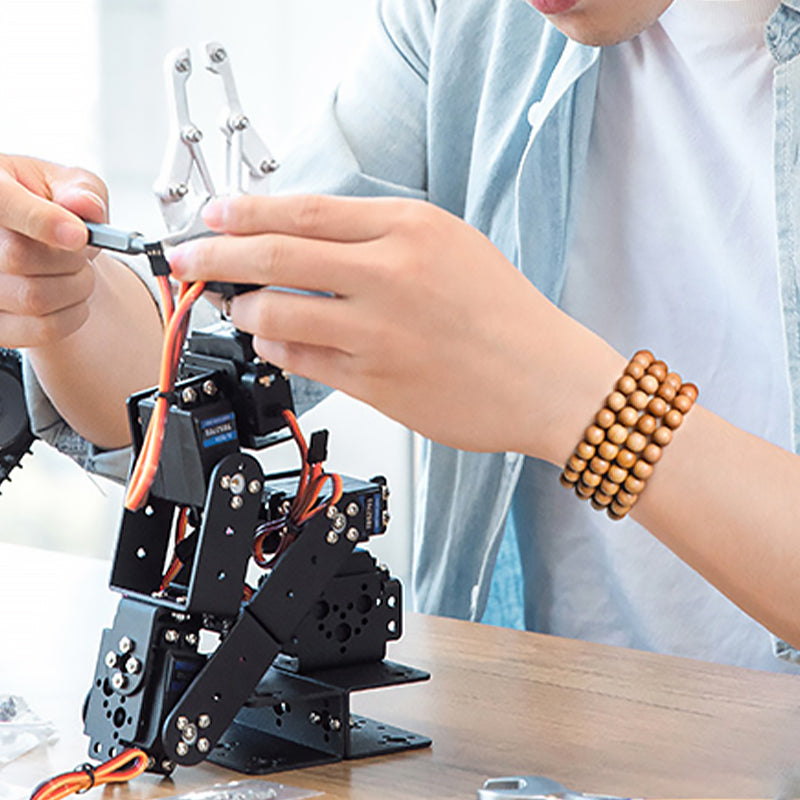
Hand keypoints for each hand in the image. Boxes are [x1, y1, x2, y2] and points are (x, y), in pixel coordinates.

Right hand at [0, 155, 107, 347]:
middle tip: (81, 252)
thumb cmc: (51, 206)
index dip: (43, 221)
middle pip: (20, 257)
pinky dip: (73, 316)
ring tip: (77, 272)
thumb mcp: (67, 184)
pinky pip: (41, 330)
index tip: (79, 235)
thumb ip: (82, 188)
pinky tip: (71, 298)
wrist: (44, 242)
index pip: (7, 206)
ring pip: (33, 298)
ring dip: (77, 288)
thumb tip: (85, 206)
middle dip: (70, 258)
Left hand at [169, 194, 621, 457]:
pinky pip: (302, 361)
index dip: (246, 212)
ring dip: (244, 310)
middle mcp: (390, 276)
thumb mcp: (451, 246)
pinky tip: (276, 343)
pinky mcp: (375, 384)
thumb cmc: (505, 313)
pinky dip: (276, 348)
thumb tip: (303, 241)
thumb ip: (379, 238)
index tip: (213, 215)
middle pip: (276, 254)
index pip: (305, 211)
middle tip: (184, 256)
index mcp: (411, 230)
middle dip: (215, 255)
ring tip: (238, 308)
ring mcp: (380, 333)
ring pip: (277, 314)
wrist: (547, 379)